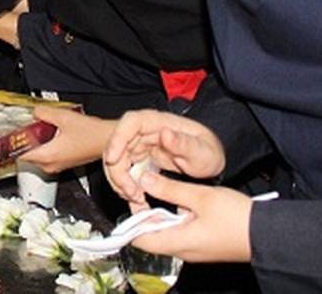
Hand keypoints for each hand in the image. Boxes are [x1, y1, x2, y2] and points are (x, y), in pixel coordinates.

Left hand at [18, 107, 114, 172]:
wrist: (108, 141)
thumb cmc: (91, 134)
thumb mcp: (63, 117)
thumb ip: (44, 113)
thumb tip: (35, 112)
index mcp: (47, 156)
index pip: (19, 155)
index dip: (13, 144)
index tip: (9, 135)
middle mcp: (50, 165)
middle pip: (27, 154)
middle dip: (26, 140)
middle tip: (26, 125)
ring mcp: (58, 165)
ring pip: (38, 154)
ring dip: (37, 142)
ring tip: (41, 127)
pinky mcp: (64, 162)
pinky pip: (48, 155)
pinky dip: (47, 145)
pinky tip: (52, 133)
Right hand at [103, 109, 225, 205]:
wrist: (209, 166)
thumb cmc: (207, 153)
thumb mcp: (201, 151)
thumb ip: (184, 143)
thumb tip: (165, 133)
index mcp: (158, 122)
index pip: (130, 123)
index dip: (116, 139)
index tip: (112, 159)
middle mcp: (144, 133)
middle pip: (118, 146)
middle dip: (118, 171)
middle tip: (132, 192)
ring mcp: (139, 146)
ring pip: (117, 162)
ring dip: (121, 182)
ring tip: (136, 199)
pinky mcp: (139, 160)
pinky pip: (124, 173)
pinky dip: (126, 187)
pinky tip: (137, 200)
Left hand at [127, 172, 252, 262]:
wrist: (268, 234)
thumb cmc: (236, 217)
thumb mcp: (200, 196)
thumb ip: (169, 189)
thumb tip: (144, 180)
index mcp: (178, 243)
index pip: (140, 240)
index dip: (131, 220)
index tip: (132, 198)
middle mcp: (183, 251)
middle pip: (152, 236)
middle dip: (146, 213)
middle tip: (145, 187)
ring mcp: (194, 249)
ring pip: (167, 233)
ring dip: (161, 214)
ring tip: (161, 189)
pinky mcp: (204, 245)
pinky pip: (181, 233)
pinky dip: (175, 218)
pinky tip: (181, 201)